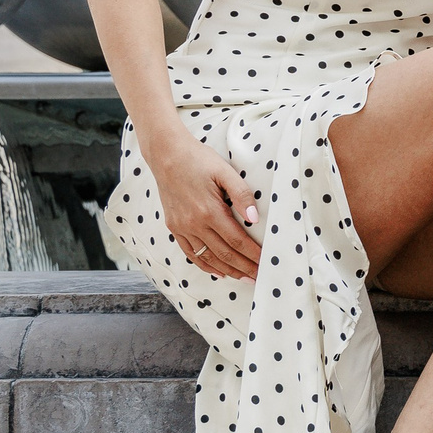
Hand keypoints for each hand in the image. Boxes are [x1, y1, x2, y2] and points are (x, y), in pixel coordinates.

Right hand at [147, 125, 261, 280]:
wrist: (167, 155)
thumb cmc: (199, 160)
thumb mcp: (225, 171)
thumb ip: (242, 194)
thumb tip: (254, 218)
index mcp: (209, 211)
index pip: (237, 241)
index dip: (253, 254)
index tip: (266, 262)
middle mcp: (194, 224)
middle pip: (224, 254)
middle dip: (244, 267)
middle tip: (259, 277)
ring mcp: (182, 227)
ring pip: (208, 257)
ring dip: (227, 270)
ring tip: (244, 277)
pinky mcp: (174, 227)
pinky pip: (190, 253)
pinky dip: (205, 265)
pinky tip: (218, 271)